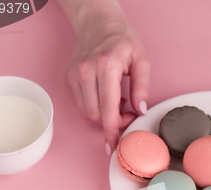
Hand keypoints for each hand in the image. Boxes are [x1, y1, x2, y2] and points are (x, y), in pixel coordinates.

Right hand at [64, 14, 149, 154]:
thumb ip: (142, 87)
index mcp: (107, 66)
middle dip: (113, 122)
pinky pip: (81, 106)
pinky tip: (105, 96)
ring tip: (117, 101)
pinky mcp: (68, 78)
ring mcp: (74, 75)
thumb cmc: (122, 41)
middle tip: (127, 111)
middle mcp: (86, 71)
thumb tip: (140, 111)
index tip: (114, 146)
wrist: (97, 22)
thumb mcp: (141, 60)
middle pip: (96, 115)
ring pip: (87, 113)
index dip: (112, 130)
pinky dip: (94, 108)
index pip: (107, 108)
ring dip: (103, 116)